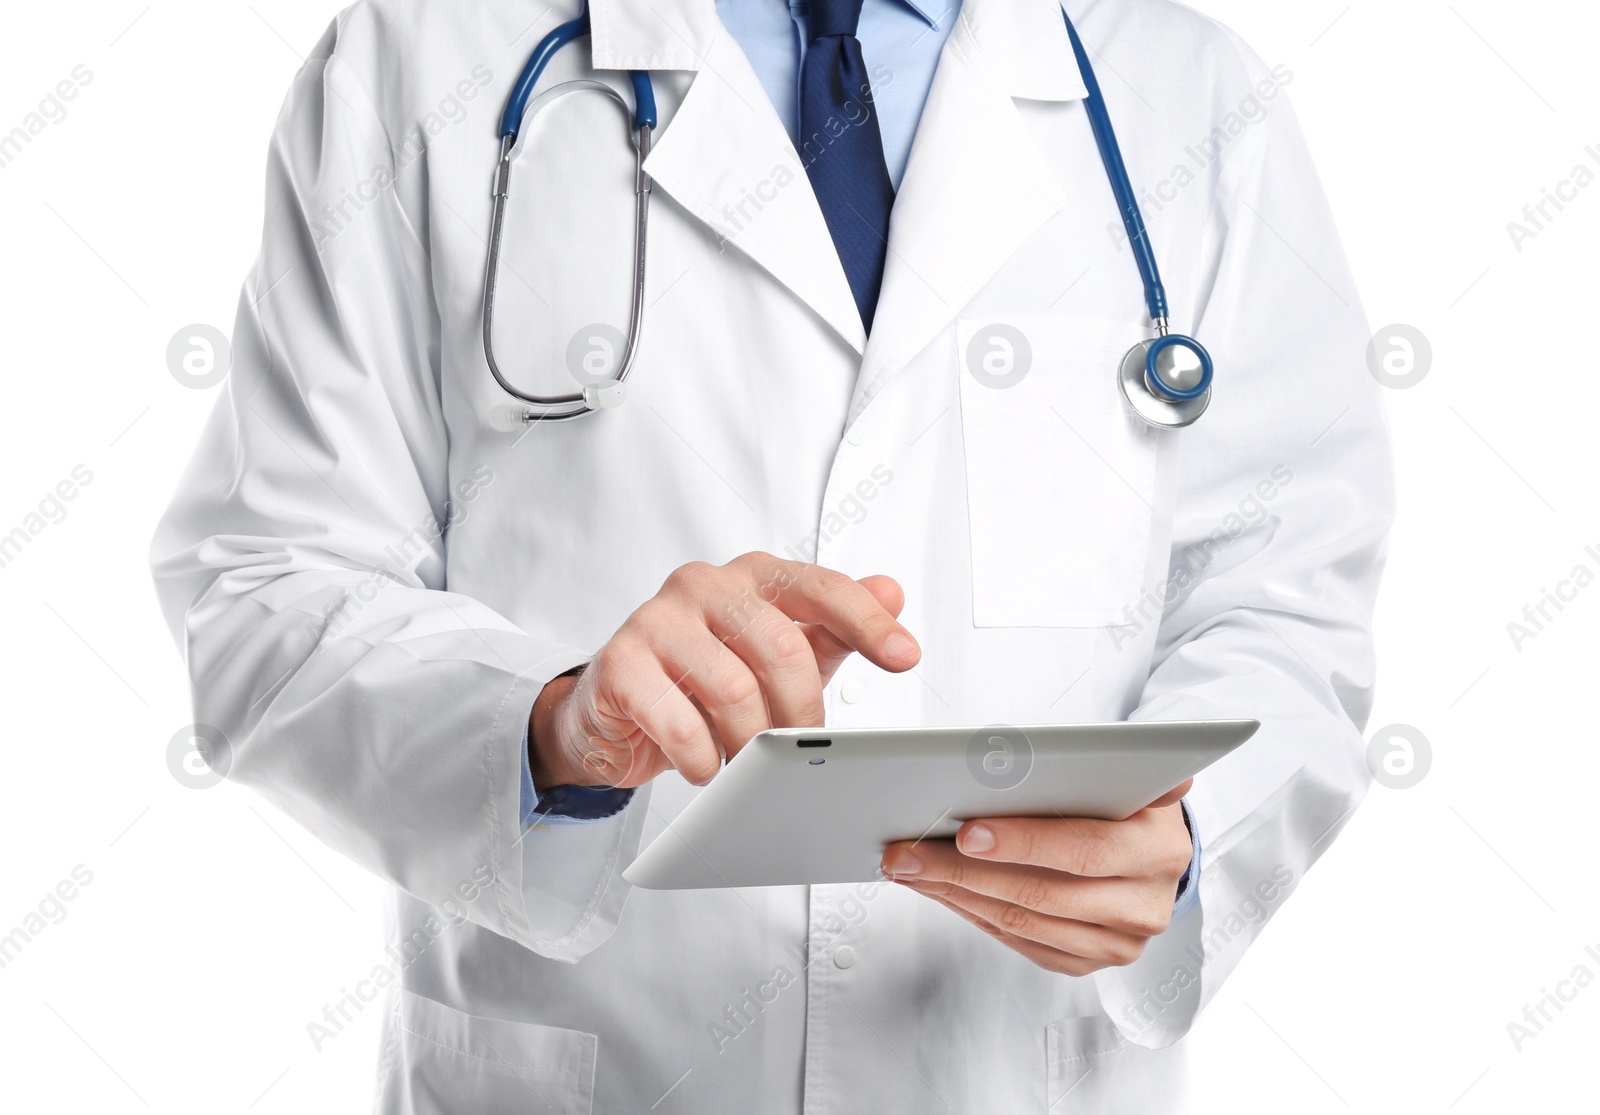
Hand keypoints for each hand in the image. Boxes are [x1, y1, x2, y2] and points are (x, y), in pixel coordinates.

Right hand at [530, 552, 919, 788]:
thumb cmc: (703, 679)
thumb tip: (892, 591)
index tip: (905, 657)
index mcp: (752, 577)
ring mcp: (656, 619)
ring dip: (748, 742)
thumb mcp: (776, 656)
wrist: (613, 712)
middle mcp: (704, 585)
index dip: (868, 622)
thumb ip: (831, 629)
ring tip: (744, 763)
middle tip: (797, 750)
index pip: (821, 588)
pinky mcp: (619, 663)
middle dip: (800, 713)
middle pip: (782, 647)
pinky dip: (702, 758)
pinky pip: (678, 721)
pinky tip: (703, 766)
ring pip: (733, 688)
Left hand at [880, 781, 1193, 974]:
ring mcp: (1118, 942)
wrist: (1153, 852)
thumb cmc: (1127, 803)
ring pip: (1022, 923)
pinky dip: (972, 913)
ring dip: (955, 894)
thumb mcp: (1127, 773)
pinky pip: (1019, 942)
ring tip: (910, 866)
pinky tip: (938, 888)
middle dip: (964, 872)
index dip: (1023, 843)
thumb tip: (1094, 746)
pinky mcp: (1087, 961)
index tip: (966, 832)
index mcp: (1158, 849)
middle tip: (909, 852)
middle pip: (1041, 895)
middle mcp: (1144, 905)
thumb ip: (1111, 761)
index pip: (1083, 850)